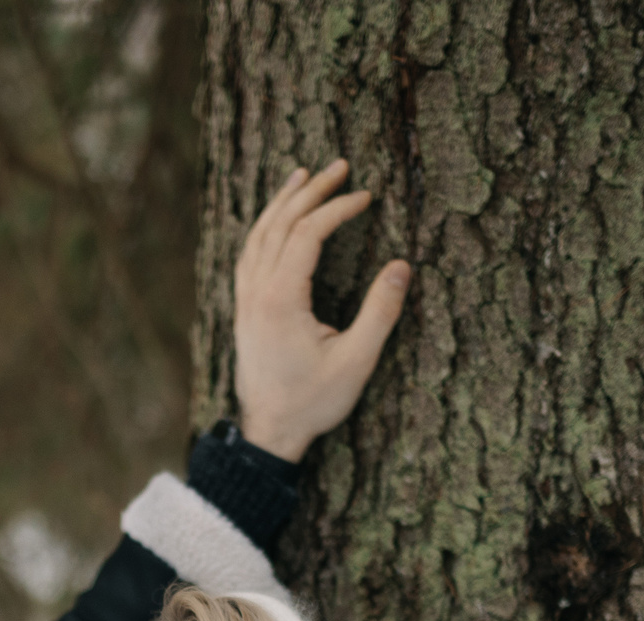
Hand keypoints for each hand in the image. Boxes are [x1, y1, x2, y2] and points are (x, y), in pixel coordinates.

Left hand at [232, 160, 410, 461]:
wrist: (268, 433)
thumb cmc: (312, 402)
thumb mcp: (356, 362)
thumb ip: (379, 313)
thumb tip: (401, 267)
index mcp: (281, 299)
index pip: (308, 233)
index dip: (337, 208)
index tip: (366, 196)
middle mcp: (257, 292)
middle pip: (280, 224)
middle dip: (310, 190)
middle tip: (339, 165)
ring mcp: (245, 300)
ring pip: (258, 235)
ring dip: (281, 202)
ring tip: (302, 175)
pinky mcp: (243, 310)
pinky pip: (248, 254)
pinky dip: (264, 227)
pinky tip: (275, 219)